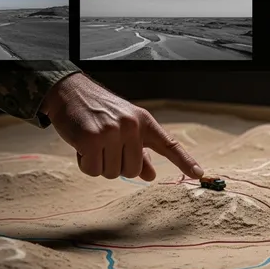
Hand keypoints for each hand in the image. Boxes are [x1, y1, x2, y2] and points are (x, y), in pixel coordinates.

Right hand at [40, 73, 202, 179]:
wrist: (69, 92)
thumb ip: (139, 152)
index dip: (184, 161)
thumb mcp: (124, 127)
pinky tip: (82, 147)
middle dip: (116, 165)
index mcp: (144, 122)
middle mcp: (132, 126)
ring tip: (92, 143)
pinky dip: (85, 164)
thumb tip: (150, 176)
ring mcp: (112, 133)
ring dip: (99, 164)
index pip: (169, 145)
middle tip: (104, 147)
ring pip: (112, 173)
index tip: (199, 174)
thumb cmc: (99, 112)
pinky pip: (93, 170)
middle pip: (132, 171)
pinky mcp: (91, 140)